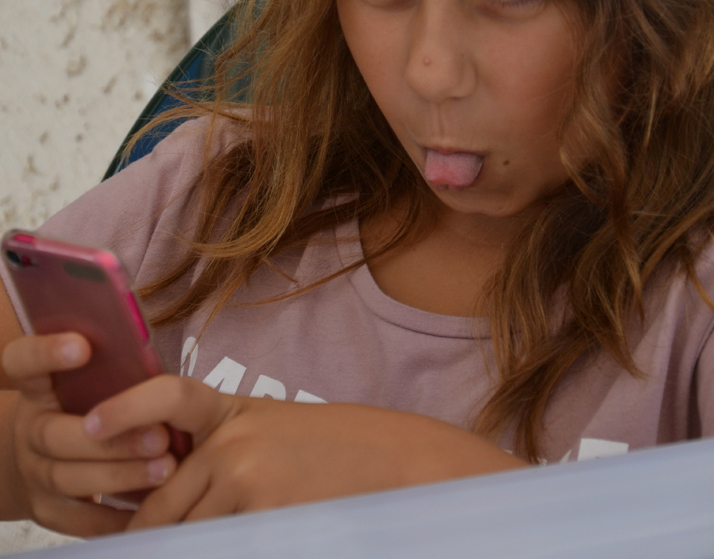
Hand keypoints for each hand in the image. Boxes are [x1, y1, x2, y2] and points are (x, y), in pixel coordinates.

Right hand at [1, 333, 175, 536]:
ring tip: (165, 468)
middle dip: (111, 439)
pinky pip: (80, 520)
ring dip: (121, 475)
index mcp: (37, 387)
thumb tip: (147, 354)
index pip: (23, 361)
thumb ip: (108, 367)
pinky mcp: (48, 510)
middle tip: (160, 436)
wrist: (37, 458)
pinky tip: (151, 506)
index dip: (47, 353)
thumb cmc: (80, 405)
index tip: (83, 346)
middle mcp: (30, 429)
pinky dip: (116, 516)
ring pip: (69, 478)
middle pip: (54, 434)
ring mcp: (34, 472)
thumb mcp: (83, 380)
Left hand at [80, 376, 525, 527]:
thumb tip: (175, 491)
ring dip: (185, 546)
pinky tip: (245, 535)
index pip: (167, 396)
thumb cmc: (338, 450)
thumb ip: (225, 455)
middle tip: (137, 544)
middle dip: (148, 532)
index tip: (89, 423)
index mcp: (236, 411)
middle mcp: (232, 442)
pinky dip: (216, 550)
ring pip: (183, 534)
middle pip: (160, 501)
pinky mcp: (263, 518)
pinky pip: (217, 549)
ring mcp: (245, 481)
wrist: (398, 462)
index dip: (123, 406)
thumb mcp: (276, 435)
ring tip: (217, 531)